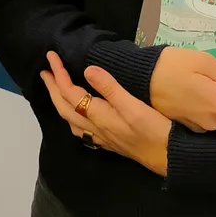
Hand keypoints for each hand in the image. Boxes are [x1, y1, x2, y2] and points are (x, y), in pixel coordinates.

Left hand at [42, 52, 170, 176]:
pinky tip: (79, 114)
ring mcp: (102, 137)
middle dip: (53, 88)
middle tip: (45, 71)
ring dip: (60, 103)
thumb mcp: (134, 107)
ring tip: (57, 89)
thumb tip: (88, 69)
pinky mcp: (111, 142)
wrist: (170, 160)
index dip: (59, 74)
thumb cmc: (155, 131)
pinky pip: (82, 128)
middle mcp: (96, 129)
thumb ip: (110, 89)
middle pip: (65, 108)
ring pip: (71, 120)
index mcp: (99, 116)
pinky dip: (73, 116)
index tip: (51, 56)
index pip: (70, 93)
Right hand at [149, 47, 215, 132]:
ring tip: (196, 76)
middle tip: (212, 71)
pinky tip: (191, 87)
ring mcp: (200, 127)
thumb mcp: (205, 63)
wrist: (139, 77)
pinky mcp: (190, 127)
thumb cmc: (173, 65)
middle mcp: (213, 122)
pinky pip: (209, 115)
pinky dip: (207, 102)